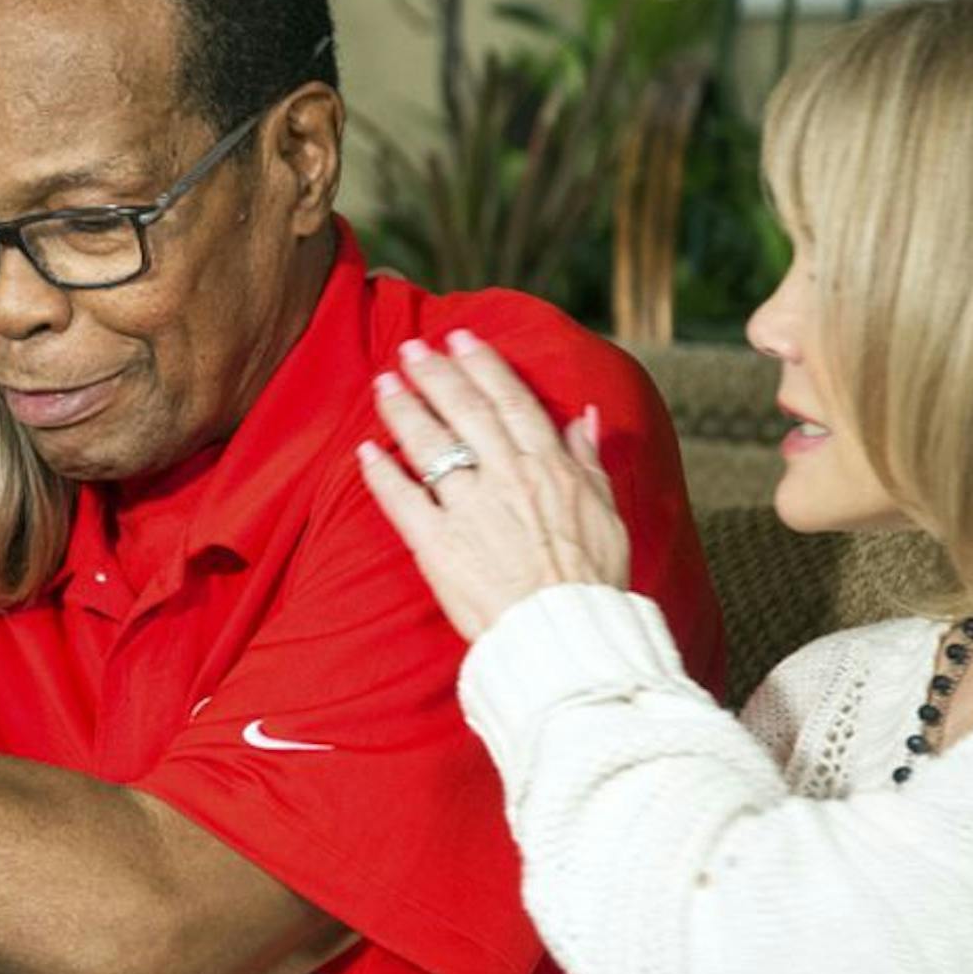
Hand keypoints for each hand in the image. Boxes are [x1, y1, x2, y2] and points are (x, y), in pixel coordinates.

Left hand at [355, 330, 629, 640]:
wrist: (566, 634)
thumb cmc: (591, 580)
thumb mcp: (607, 512)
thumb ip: (589, 460)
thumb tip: (586, 418)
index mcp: (549, 467)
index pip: (512, 401)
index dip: (484, 365)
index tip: (461, 339)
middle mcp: (507, 478)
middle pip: (464, 412)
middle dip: (435, 373)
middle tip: (411, 347)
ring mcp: (470, 509)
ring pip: (430, 445)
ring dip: (404, 409)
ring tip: (383, 383)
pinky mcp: (438, 544)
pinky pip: (403, 499)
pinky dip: (382, 473)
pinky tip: (365, 451)